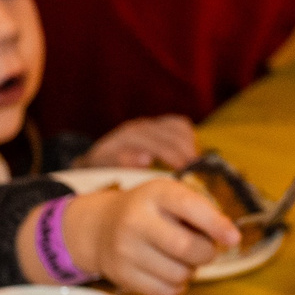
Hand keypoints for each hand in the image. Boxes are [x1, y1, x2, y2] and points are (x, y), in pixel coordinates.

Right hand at [66, 179, 237, 294]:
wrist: (101, 228)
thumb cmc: (150, 212)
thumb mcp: (171, 197)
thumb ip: (201, 211)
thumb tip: (230, 239)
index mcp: (154, 194)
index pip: (190, 207)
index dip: (216, 225)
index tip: (234, 239)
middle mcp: (135, 220)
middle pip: (187, 248)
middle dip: (206, 253)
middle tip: (204, 249)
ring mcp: (125, 250)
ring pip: (180, 274)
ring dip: (191, 271)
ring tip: (181, 259)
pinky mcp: (122, 276)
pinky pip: (166, 291)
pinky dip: (177, 285)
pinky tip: (169, 272)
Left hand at [81, 115, 199, 170]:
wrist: (96, 158)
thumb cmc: (102, 169)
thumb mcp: (104, 169)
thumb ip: (121, 163)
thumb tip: (146, 158)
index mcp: (127, 137)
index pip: (157, 143)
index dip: (174, 156)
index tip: (186, 170)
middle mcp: (139, 126)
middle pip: (172, 134)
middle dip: (186, 151)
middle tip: (198, 171)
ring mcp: (149, 123)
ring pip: (179, 126)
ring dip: (190, 144)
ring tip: (196, 164)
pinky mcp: (157, 124)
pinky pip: (179, 124)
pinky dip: (189, 136)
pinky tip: (192, 153)